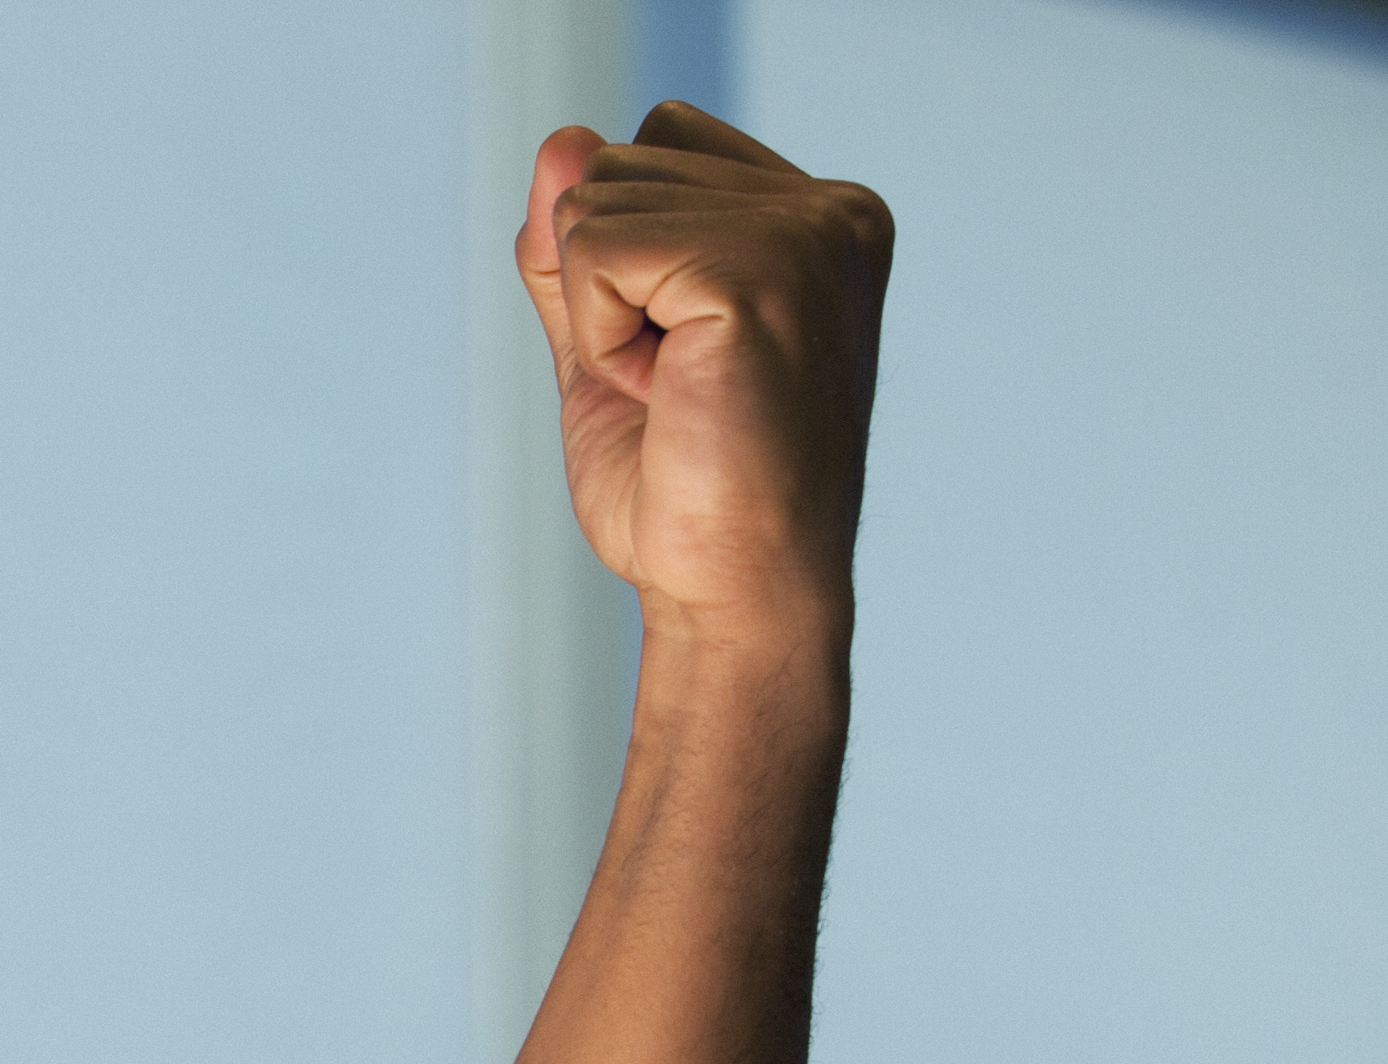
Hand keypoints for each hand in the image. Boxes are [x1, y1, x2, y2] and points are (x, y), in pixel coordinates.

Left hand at [522, 104, 891, 651]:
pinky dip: (599, 339)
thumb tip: (559, 141)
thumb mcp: (607, 343)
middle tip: (678, 390)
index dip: (620, 256)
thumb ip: (579, 247)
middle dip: (603, 288)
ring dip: (599, 320)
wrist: (737, 597)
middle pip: (618, 162)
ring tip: (679, 395)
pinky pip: (595, 251)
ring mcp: (804, 233)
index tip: (680, 356)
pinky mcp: (759, 269)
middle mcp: (827, 211)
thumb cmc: (684, 493)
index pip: (660, 141)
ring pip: (595, 203)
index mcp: (818, 218)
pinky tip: (668, 396)